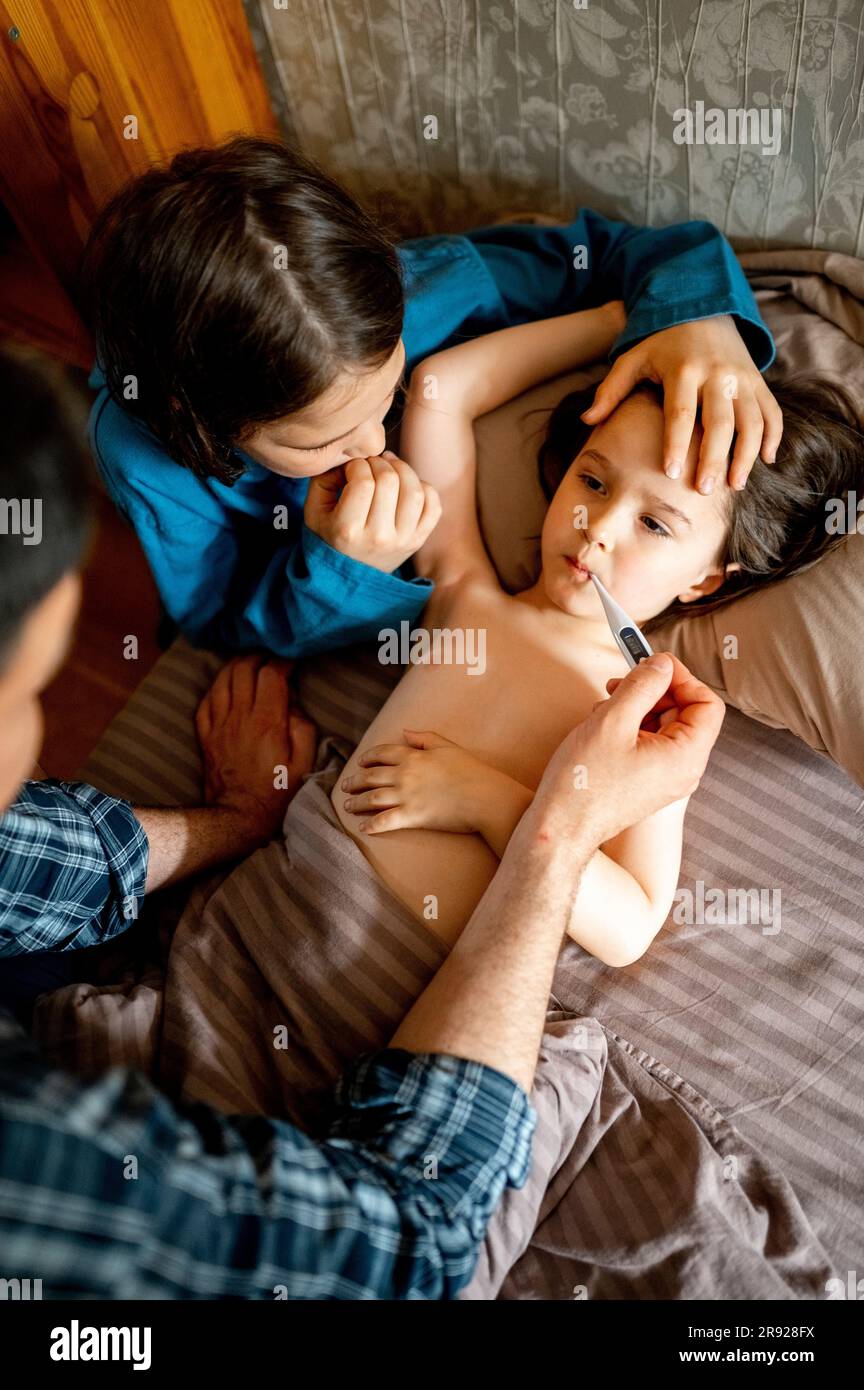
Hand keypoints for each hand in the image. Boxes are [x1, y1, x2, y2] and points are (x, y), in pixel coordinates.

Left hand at [195, 655, 316, 842]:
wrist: (239, 815)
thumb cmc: (277, 792)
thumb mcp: (304, 763)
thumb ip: (303, 727)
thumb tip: (293, 704)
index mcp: (267, 721)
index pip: (271, 674)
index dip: (283, 661)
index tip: (292, 661)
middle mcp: (240, 716)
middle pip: (244, 668)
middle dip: (259, 655)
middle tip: (271, 656)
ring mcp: (219, 724)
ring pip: (222, 679)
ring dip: (237, 665)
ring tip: (250, 663)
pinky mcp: (206, 734)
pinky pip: (206, 700)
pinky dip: (217, 686)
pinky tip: (227, 686)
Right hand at [303, 451, 441, 572]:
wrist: (349, 575)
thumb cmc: (330, 536)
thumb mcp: (314, 510)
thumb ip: (324, 478)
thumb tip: (350, 457)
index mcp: (348, 530)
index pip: (363, 482)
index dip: (358, 464)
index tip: (352, 467)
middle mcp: (379, 537)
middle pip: (390, 481)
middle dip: (379, 462)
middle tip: (370, 464)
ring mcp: (403, 540)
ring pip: (415, 491)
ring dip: (403, 469)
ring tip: (389, 468)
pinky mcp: (418, 540)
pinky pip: (433, 505)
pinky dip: (423, 488)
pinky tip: (406, 485)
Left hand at [341, 729, 515, 834]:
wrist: (484, 796)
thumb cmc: (471, 771)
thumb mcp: (447, 746)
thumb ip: (424, 738)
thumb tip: (405, 731)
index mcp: (413, 755)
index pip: (381, 753)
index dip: (367, 758)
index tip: (360, 763)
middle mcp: (404, 774)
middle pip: (370, 776)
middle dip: (354, 781)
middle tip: (345, 786)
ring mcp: (406, 796)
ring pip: (371, 799)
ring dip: (356, 803)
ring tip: (348, 806)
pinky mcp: (412, 817)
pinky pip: (384, 822)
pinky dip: (371, 826)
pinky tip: (363, 829)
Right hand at [522, 652, 724, 850]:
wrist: (560, 829)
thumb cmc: (585, 783)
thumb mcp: (613, 721)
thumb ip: (643, 685)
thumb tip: (661, 664)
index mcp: (686, 757)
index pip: (707, 704)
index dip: (682, 678)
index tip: (653, 664)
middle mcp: (684, 770)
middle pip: (687, 713)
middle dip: (655, 690)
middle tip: (623, 679)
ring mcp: (666, 778)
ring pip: (665, 726)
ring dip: (639, 706)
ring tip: (606, 703)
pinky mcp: (647, 782)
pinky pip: (651, 743)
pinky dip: (631, 726)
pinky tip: (603, 724)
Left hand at [580, 315, 783, 492]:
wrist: (705, 310)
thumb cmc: (663, 344)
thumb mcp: (634, 358)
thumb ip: (611, 389)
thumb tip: (587, 420)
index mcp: (684, 370)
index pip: (680, 411)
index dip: (676, 443)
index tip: (671, 472)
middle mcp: (717, 374)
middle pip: (719, 422)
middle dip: (713, 458)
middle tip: (703, 490)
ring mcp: (742, 378)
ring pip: (751, 420)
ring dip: (746, 454)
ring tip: (735, 485)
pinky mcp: (758, 381)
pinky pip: (771, 411)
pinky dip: (774, 436)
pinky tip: (767, 460)